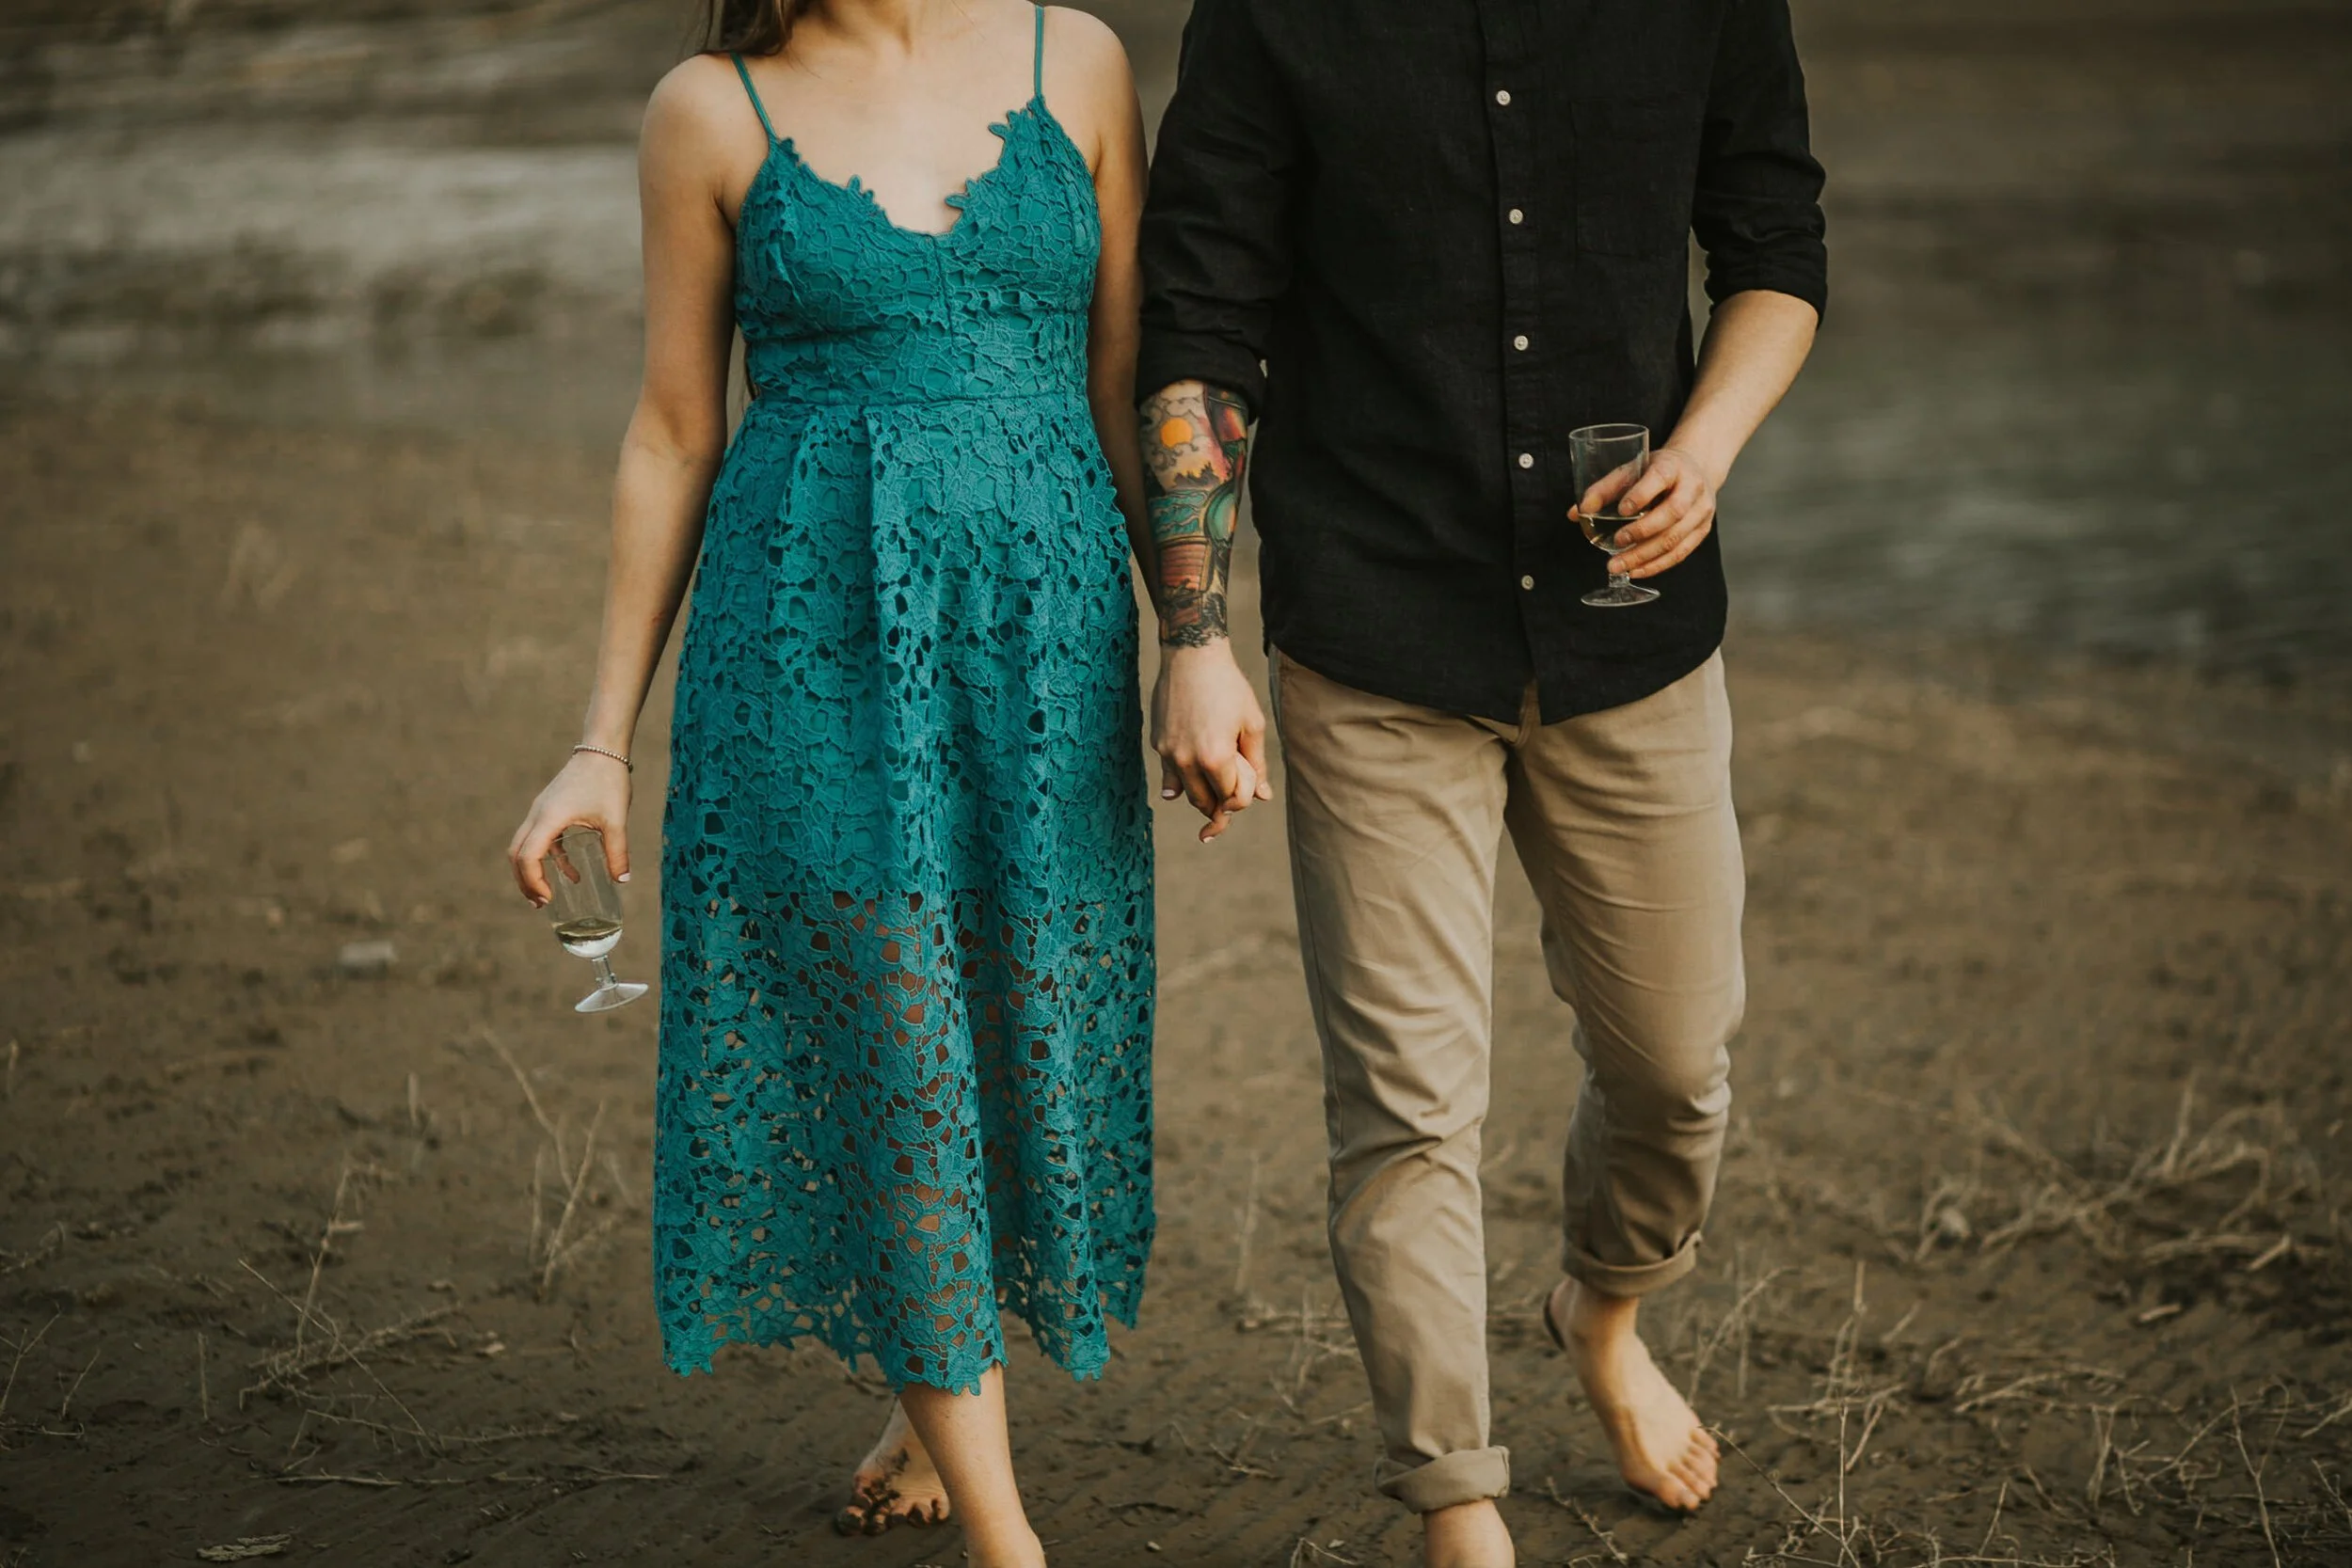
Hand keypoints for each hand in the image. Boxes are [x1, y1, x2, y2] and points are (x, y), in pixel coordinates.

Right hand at [508, 751, 632, 905]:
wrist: (602, 750)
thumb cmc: (608, 781)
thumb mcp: (615, 820)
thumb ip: (618, 851)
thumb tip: (622, 880)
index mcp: (549, 818)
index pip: (528, 856)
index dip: (533, 881)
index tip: (548, 898)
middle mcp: (537, 815)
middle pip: (516, 854)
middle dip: (524, 881)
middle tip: (540, 903)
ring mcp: (541, 811)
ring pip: (523, 846)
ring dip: (531, 871)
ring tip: (546, 895)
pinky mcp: (549, 809)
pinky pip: (540, 838)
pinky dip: (549, 858)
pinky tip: (571, 874)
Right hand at [1151, 642, 1271, 841]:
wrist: (1191, 657)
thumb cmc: (1228, 687)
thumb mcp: (1252, 724)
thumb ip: (1257, 764)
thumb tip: (1263, 795)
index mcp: (1214, 758)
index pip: (1230, 799)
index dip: (1243, 800)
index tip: (1249, 789)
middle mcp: (1187, 761)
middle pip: (1204, 803)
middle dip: (1220, 807)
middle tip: (1230, 802)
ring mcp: (1168, 753)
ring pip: (1184, 794)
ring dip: (1200, 797)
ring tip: (1212, 794)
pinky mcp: (1157, 743)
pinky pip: (1169, 776)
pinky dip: (1179, 785)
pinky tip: (1181, 790)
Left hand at [1583, 445, 1718, 580]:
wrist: (1695, 469)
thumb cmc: (1657, 470)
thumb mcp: (1632, 470)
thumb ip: (1604, 489)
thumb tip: (1577, 512)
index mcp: (1673, 466)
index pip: (1660, 477)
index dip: (1642, 494)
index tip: (1621, 510)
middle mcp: (1693, 487)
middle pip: (1672, 513)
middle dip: (1642, 532)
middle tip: (1616, 544)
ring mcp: (1701, 511)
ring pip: (1676, 538)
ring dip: (1645, 556)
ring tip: (1618, 566)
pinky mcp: (1702, 530)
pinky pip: (1681, 553)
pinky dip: (1656, 565)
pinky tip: (1636, 571)